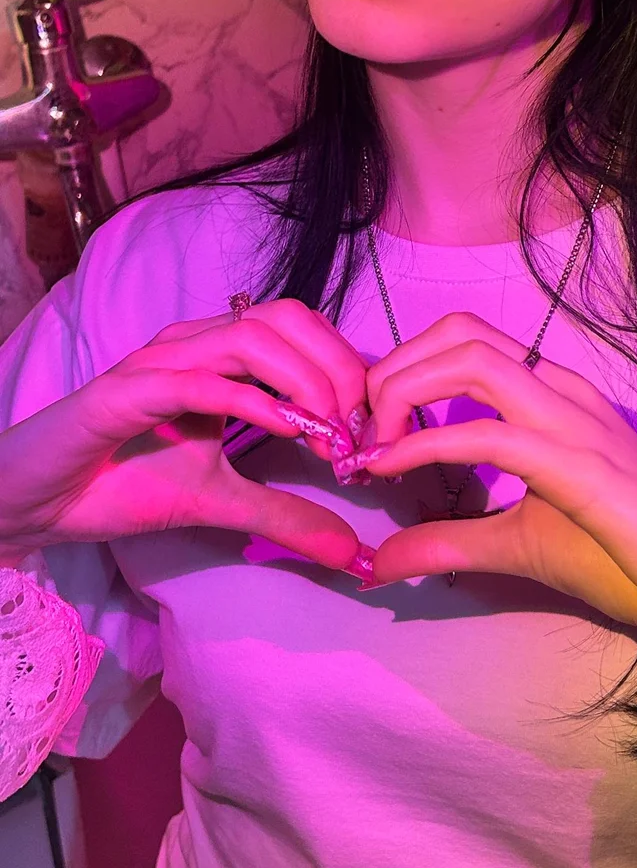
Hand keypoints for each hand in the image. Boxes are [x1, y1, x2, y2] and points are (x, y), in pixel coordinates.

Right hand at [0, 300, 368, 572]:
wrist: (38, 502)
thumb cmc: (122, 483)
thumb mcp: (220, 504)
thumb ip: (284, 516)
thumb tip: (352, 550)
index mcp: (218, 356)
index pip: (303, 330)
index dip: (347, 370)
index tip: (368, 433)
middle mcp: (194, 343)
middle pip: (288, 317)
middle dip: (339, 368)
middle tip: (357, 433)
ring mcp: (159, 361)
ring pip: (252, 334)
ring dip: (306, 382)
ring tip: (327, 437)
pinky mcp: (126, 391)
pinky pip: (198, 379)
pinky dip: (253, 401)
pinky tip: (288, 431)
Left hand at [359, 312, 636, 667]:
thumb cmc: (628, 559)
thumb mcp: (516, 546)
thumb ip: (449, 542)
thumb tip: (379, 560)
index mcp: (551, 396)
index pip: (463, 342)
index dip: (400, 369)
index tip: (363, 428)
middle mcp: (562, 391)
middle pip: (457, 333)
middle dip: (389, 371)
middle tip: (357, 432)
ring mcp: (576, 422)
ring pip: (471, 359)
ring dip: (403, 392)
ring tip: (374, 447)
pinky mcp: (583, 467)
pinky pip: (491, 434)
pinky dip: (428, 446)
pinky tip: (395, 471)